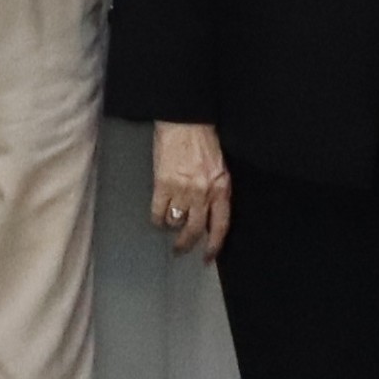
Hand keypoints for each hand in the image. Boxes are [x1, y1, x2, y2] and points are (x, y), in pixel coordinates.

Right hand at [150, 121, 234, 261]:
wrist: (184, 121)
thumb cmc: (202, 140)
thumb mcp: (218, 168)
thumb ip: (215, 190)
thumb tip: (207, 212)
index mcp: (221, 188)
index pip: (220, 226)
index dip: (214, 245)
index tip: (207, 257)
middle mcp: (203, 193)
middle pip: (196, 230)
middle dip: (187, 244)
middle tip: (180, 250)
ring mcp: (183, 190)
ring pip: (176, 223)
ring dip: (172, 227)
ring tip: (169, 225)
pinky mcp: (163, 185)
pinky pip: (159, 213)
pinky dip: (157, 219)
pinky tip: (158, 218)